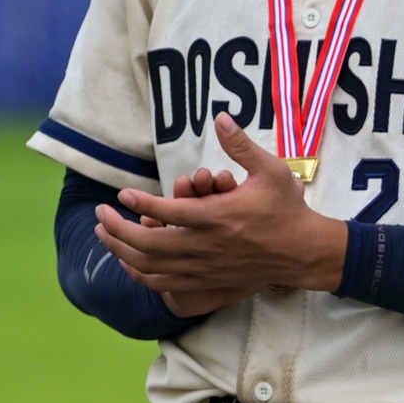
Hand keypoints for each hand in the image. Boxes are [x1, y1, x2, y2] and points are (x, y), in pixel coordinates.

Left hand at [97, 114, 348, 303]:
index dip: (139, 202)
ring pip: (150, 266)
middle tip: (100, 213)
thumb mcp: (271, 171)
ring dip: (121, 251)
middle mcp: (206, 246)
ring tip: (104, 235)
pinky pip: (163, 284)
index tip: (122, 192)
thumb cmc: (287, 209)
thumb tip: (220, 118)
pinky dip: (139, 274)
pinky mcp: (205, 280)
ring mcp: (204, 267)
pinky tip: (128, 262)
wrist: (303, 252)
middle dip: (117, 229)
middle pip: (147, 243)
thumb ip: (241, 146)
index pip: (167, 212)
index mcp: (218, 217)